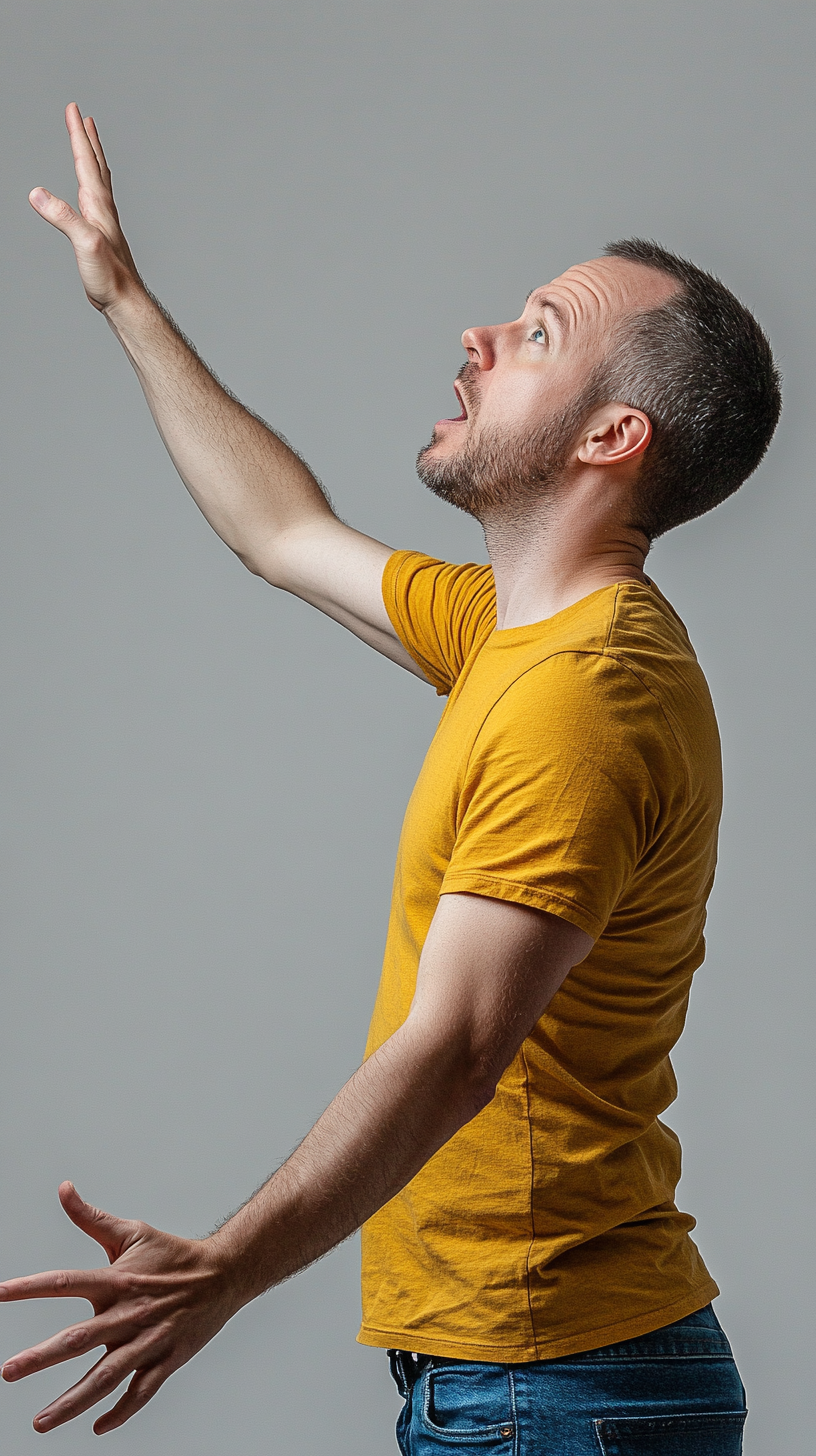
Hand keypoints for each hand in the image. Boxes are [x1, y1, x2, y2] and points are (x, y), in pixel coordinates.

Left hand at [1, 1182, 240, 1434]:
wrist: (223, 1274)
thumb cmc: (174, 1255)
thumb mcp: (131, 1232)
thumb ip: (91, 1217)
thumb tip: (63, 1189)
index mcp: (117, 1280)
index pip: (66, 1282)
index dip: (30, 1287)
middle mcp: (128, 1313)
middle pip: (79, 1339)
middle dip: (41, 1358)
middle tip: (8, 1371)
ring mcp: (148, 1341)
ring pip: (105, 1378)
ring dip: (71, 1402)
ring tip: (41, 1421)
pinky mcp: (166, 1361)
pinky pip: (141, 1393)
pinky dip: (120, 1412)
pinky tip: (98, 1427)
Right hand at [29, 104, 142, 313]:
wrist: (126, 301)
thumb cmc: (109, 277)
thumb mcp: (84, 244)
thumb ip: (63, 218)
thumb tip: (37, 194)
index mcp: (98, 205)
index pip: (85, 161)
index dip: (77, 134)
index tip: (73, 109)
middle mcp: (104, 209)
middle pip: (95, 165)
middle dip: (86, 138)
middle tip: (81, 115)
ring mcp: (104, 221)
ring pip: (98, 180)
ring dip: (92, 158)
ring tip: (89, 143)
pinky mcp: (102, 235)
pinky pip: (96, 199)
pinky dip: (92, 185)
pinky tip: (89, 191)